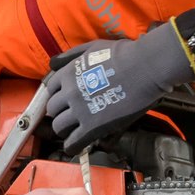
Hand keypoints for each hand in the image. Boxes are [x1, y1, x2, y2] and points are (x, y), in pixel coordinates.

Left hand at [45, 24, 193, 154]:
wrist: (144, 68)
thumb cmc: (123, 55)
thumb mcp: (92, 48)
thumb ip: (71, 55)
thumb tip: (53, 63)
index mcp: (68, 74)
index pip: (50, 89)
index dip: (58, 95)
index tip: (65, 99)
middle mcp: (69, 93)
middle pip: (52, 109)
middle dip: (60, 112)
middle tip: (72, 114)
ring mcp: (79, 111)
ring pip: (59, 127)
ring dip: (65, 129)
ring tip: (75, 130)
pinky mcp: (92, 127)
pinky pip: (72, 143)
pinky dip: (72, 146)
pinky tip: (76, 145)